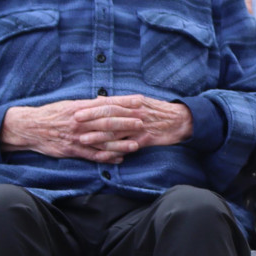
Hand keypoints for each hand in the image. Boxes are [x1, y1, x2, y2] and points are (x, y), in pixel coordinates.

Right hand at [0, 97, 190, 162]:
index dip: (124, 102)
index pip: (106, 104)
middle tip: (142, 122)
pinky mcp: (72, 150)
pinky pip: (92, 155)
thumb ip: (88, 105)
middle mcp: (80, 122)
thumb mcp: (69, 105)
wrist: (30, 127)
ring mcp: (76, 137)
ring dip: (120, 143)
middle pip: (107, 122)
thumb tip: (105, 101)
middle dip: (126, 122)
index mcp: (80, 108)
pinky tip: (119, 159)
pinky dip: (106, 158)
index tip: (139, 100)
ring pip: (102, 140)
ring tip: (136, 144)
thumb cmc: (51, 114)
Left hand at [76, 95, 194, 153]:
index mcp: (132, 102)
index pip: (109, 104)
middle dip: (90, 119)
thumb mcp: (140, 101)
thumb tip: (98, 99)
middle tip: (74, 123)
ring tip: (82, 139)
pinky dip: (113, 151)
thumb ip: (119, 102)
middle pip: (109, 116)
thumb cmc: (158, 111)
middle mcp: (135, 113)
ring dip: (97, 136)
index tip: (77, 110)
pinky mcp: (146, 139)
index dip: (92, 108)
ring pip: (115, 131)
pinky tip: (101, 155)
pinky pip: (126, 146)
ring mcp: (140, 127)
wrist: (181, 120)